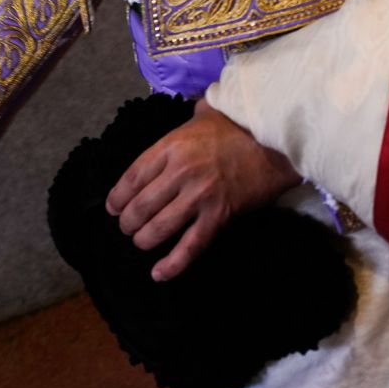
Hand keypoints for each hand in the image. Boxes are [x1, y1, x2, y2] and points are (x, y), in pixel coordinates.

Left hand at [103, 99, 299, 280]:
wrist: (276, 141)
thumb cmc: (238, 125)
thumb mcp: (201, 114)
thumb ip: (181, 124)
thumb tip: (174, 126)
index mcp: (170, 146)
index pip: (132, 177)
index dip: (117, 197)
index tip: (112, 207)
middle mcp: (179, 172)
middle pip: (140, 205)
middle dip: (127, 222)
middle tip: (126, 227)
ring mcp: (199, 196)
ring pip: (159, 227)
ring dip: (143, 240)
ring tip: (140, 242)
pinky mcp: (219, 216)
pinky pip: (190, 246)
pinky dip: (173, 263)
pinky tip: (159, 273)